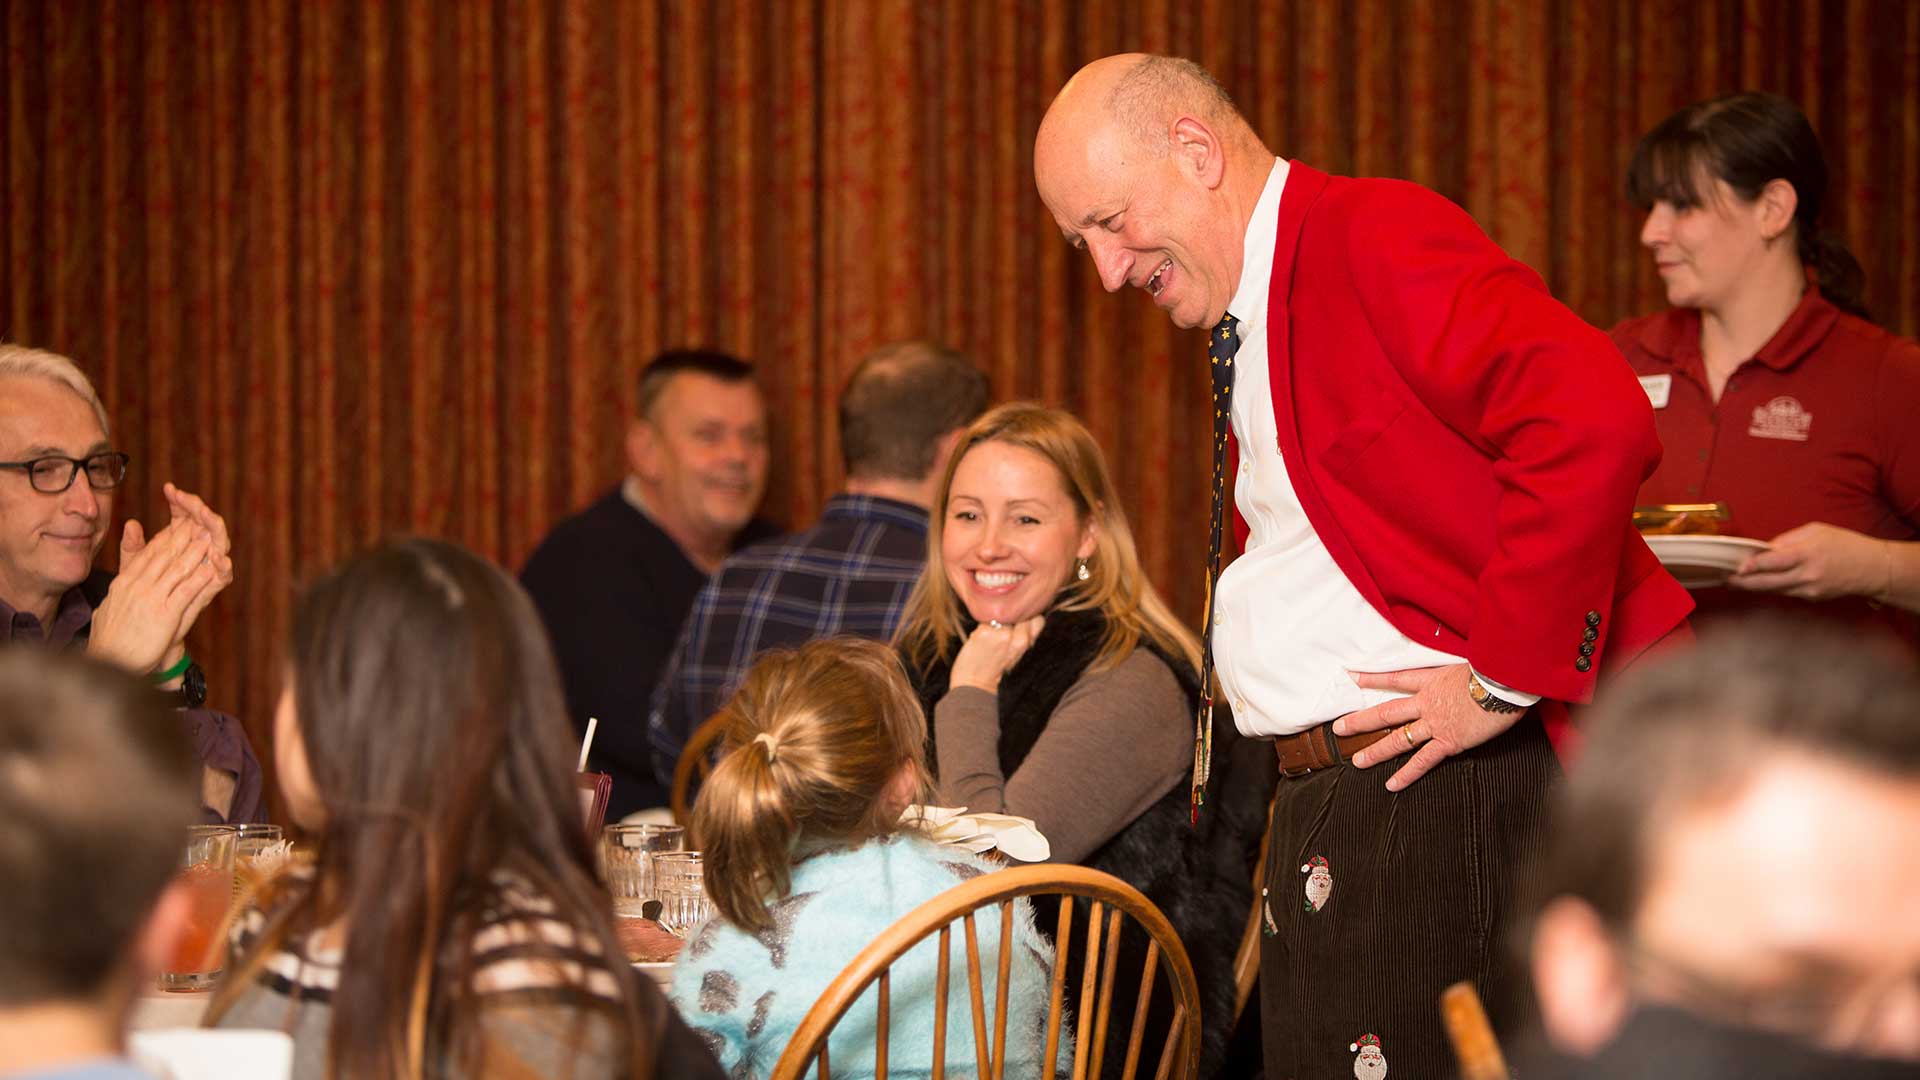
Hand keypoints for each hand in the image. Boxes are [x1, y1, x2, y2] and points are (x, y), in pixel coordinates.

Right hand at [86, 520, 218, 673]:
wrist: (109, 664)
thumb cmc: (110, 638)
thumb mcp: (110, 604)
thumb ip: (120, 583)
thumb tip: (119, 573)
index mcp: (124, 582)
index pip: (148, 554)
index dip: (167, 538)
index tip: (181, 525)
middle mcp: (136, 586)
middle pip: (164, 556)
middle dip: (184, 537)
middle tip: (201, 522)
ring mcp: (150, 599)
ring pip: (177, 569)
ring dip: (196, 552)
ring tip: (210, 539)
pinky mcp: (164, 615)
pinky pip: (185, 592)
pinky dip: (200, 579)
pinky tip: (212, 569)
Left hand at [141, 484, 236, 644]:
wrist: (144, 641)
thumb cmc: (140, 607)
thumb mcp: (134, 573)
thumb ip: (134, 549)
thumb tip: (131, 523)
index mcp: (179, 552)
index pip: (185, 520)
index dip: (180, 504)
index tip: (169, 489)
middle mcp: (195, 561)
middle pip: (204, 528)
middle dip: (198, 510)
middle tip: (188, 498)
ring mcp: (204, 576)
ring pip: (219, 546)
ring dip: (215, 530)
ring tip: (205, 516)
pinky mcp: (209, 594)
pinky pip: (223, 577)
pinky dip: (223, 565)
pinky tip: (216, 554)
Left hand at [949, 616, 1044, 693]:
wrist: (976, 685)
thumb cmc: (998, 671)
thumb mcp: (1019, 655)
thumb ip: (1025, 637)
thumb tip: (1027, 618)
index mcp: (1027, 643)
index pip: (1037, 619)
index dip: (1029, 620)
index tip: (1022, 625)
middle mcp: (1016, 637)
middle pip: (1017, 614)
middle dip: (1011, 620)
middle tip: (1003, 634)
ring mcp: (999, 633)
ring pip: (1000, 617)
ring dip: (995, 625)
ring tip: (990, 642)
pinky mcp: (983, 632)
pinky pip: (984, 622)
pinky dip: (982, 630)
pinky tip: (980, 643)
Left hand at [1332, 663, 1527, 791]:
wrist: (1505, 683)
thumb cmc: (1496, 669)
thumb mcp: (1472, 661)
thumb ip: (1460, 668)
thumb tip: (1468, 663)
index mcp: (1433, 680)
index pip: (1396, 678)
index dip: (1373, 678)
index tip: (1352, 677)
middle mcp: (1427, 702)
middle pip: (1386, 711)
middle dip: (1360, 720)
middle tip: (1339, 727)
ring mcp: (1435, 724)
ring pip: (1398, 739)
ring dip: (1376, 751)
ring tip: (1357, 761)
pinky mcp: (1449, 742)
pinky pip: (1422, 761)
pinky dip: (1407, 774)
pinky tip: (1391, 785)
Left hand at [1728, 522, 1885, 601]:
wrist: (1873, 568)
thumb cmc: (1845, 544)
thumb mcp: (1815, 531)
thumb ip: (1787, 540)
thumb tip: (1763, 549)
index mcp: (1807, 554)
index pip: (1773, 562)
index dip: (1752, 566)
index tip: (1736, 567)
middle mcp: (1807, 575)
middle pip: (1767, 583)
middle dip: (1743, 583)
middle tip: (1726, 579)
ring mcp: (1809, 590)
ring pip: (1774, 590)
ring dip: (1754, 586)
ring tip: (1735, 581)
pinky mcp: (1812, 598)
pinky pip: (1786, 593)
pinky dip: (1773, 588)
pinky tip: (1762, 583)